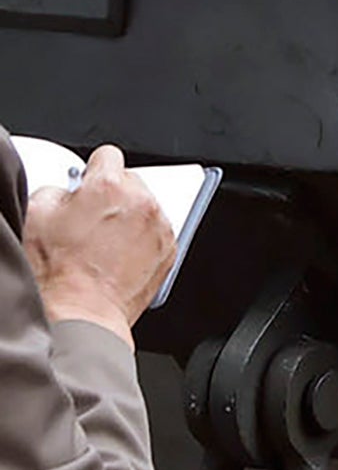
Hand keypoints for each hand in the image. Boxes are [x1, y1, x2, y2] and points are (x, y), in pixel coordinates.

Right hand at [22, 148, 175, 340]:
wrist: (79, 314)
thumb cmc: (56, 273)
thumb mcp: (35, 216)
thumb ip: (55, 190)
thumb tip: (68, 190)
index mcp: (108, 186)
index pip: (107, 155)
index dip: (93, 170)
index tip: (88, 183)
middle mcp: (141, 201)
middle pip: (130, 181)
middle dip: (112, 195)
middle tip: (91, 221)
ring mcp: (159, 225)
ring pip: (146, 206)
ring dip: (130, 217)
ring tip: (104, 243)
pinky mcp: (170, 249)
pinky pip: (158, 231)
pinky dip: (143, 238)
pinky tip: (119, 256)